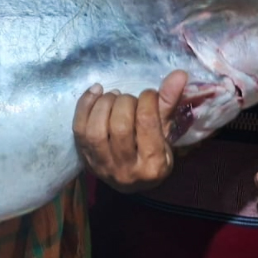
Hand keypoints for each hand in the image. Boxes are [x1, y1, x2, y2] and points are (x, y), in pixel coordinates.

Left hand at [74, 70, 188, 192]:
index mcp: (153, 164)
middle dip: (125, 102)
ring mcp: (102, 166)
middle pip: (119, 126)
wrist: (130, 183)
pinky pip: (79, 129)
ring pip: (96, 130)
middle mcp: (126, 169)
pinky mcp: (85, 158)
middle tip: (130, 99)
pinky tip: (96, 93)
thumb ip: (169, 103)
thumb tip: (179, 74)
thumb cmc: (153, 154)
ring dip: (104, 104)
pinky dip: (85, 105)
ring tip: (113, 96)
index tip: (148, 95)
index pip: (146, 122)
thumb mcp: (165, 133)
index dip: (147, 99)